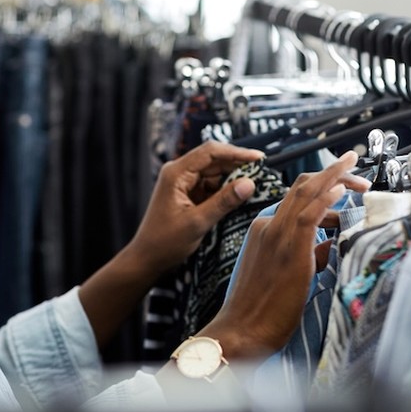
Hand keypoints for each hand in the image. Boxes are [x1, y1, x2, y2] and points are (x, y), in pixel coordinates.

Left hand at [126, 141, 265, 274]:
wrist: (147, 259)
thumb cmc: (165, 242)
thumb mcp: (197, 222)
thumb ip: (223, 202)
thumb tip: (249, 183)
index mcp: (176, 173)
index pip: (210, 152)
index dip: (237, 153)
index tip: (259, 158)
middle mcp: (179, 173)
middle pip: (214, 160)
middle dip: (238, 166)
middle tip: (263, 173)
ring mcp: (184, 183)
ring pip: (215, 173)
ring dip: (234, 179)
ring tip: (255, 186)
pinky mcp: (188, 194)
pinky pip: (211, 186)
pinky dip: (226, 190)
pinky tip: (240, 196)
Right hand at [197, 151, 369, 360]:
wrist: (239, 331)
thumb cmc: (258, 310)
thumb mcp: (284, 274)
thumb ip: (305, 255)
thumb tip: (326, 247)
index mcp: (264, 230)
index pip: (296, 198)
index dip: (322, 188)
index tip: (343, 188)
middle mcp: (268, 227)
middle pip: (303, 187)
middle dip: (333, 174)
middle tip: (356, 170)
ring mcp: (277, 237)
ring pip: (306, 193)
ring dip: (335, 178)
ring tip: (359, 177)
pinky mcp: (288, 251)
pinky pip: (308, 215)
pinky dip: (325, 199)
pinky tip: (341, 189)